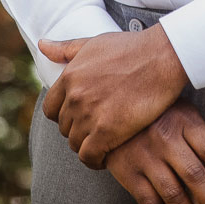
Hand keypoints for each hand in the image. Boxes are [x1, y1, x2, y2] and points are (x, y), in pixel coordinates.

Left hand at [40, 26, 188, 166]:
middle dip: (78, 129)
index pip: (50, 108)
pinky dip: (95, 160)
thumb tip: (42, 45)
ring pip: (75, 143)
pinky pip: (89, 156)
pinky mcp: (106, 131)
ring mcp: (89, 115)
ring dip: (87, 145)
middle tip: (96, 129)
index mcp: (70, 76)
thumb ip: (66, 48)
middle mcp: (75, 96)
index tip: (79, 116)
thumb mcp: (95, 43)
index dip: (64, 115)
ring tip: (103, 142)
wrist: (162, 57)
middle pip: (64, 127)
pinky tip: (106, 156)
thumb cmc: (133, 48)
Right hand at [104, 102, 204, 203]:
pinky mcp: (128, 172)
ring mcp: (146, 156)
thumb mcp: (182, 113)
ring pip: (174, 194)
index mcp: (184, 120)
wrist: (111, 110)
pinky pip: (150, 201)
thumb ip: (200, 137)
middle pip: (196, 176)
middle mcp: (165, 138)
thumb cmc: (156, 114)